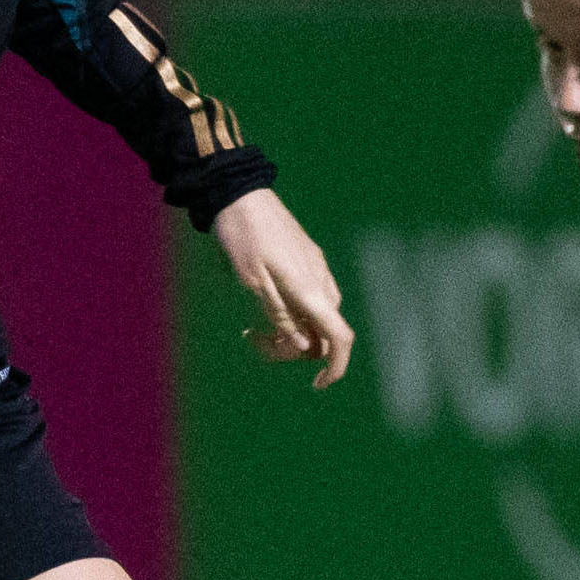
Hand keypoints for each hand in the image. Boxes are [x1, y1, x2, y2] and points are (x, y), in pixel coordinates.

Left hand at [209, 188, 355, 387]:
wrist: (240, 194)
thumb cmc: (242, 237)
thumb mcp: (253, 282)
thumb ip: (280, 315)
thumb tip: (305, 346)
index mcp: (309, 289)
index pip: (340, 337)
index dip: (336, 367)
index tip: (317, 385)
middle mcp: (320, 280)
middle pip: (324, 332)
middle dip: (296, 349)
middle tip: (255, 342)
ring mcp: (315, 268)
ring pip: (315, 316)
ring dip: (291, 330)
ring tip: (253, 328)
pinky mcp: (307, 259)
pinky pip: (309, 297)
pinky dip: (292, 311)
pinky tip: (265, 304)